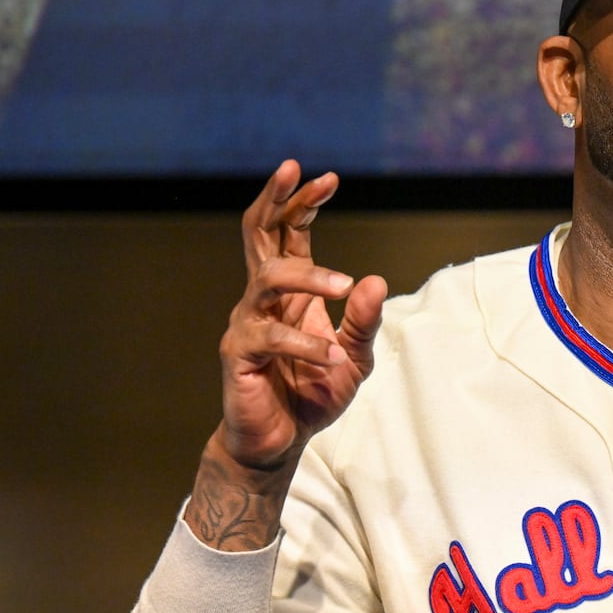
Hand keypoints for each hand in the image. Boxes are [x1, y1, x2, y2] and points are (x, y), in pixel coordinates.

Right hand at [216, 159, 387, 471]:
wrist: (281, 441)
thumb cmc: (313, 394)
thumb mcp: (355, 357)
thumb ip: (364, 322)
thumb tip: (374, 280)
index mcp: (290, 293)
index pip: (289, 234)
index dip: (303, 204)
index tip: (328, 178)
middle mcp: (263, 299)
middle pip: (260, 234)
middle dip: (277, 200)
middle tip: (296, 171)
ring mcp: (246, 323)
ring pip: (268, 278)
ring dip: (309, 276)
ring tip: (345, 286)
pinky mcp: (238, 354)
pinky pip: (269, 337)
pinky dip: (304, 344)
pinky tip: (329, 357)